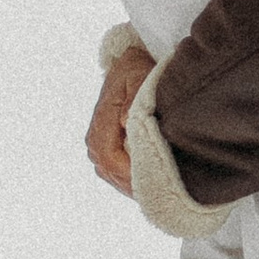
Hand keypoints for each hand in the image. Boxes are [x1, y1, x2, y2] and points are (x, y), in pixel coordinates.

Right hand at [88, 40, 154, 190]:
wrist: (126, 66)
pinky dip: (130, 180)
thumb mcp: (138, 78)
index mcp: (101, 123)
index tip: (155, 179)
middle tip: (163, 190)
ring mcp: (97, 146)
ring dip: (133, 185)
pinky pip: (114, 173)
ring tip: (158, 191)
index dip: (132, 172)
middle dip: (136, 183)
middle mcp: (95, 139)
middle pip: (112, 172)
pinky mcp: (104, 150)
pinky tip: (148, 184)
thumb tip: (125, 121)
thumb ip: (133, 99)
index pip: (112, 159)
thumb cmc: (135, 72)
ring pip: (113, 176)